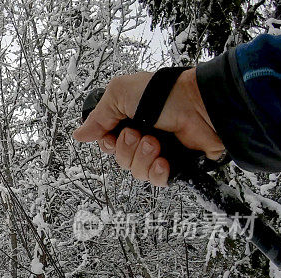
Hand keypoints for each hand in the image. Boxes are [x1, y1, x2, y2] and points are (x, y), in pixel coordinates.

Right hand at [73, 69, 223, 186]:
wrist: (201, 105)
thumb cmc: (164, 93)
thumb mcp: (119, 94)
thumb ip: (98, 116)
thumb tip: (79, 134)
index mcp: (128, 122)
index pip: (108, 145)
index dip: (109, 144)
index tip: (116, 133)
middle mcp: (142, 138)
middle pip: (120, 160)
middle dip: (127, 148)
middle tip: (140, 133)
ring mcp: (160, 152)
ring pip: (136, 172)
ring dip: (143, 157)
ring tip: (156, 143)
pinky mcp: (177, 165)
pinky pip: (156, 180)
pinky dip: (158, 172)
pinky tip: (164, 160)